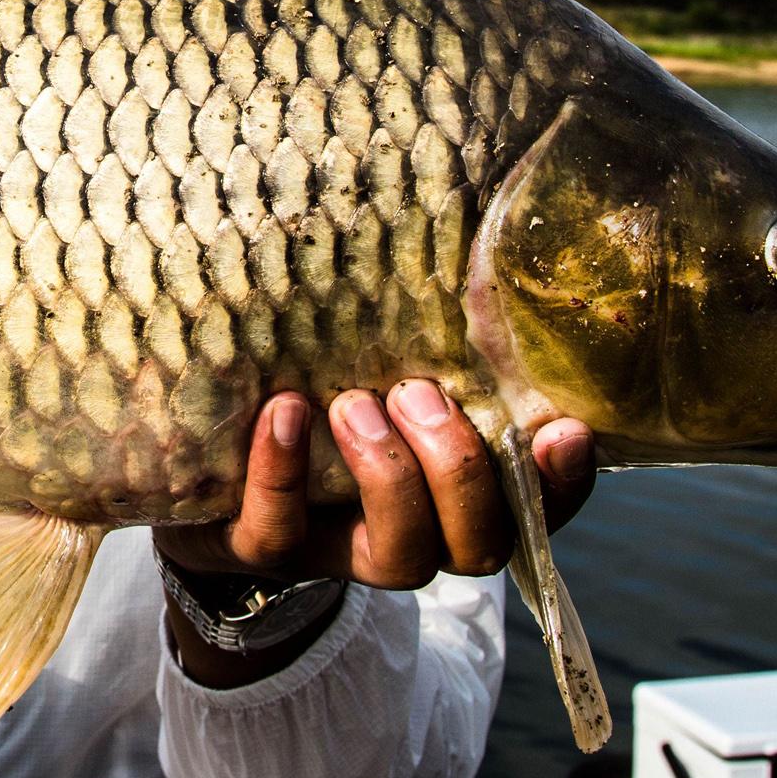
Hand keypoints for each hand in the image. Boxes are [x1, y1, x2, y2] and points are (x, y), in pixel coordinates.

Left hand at [153, 383, 596, 589]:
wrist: (212, 482)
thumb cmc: (320, 404)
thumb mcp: (378, 374)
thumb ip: (422, 339)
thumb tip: (458, 221)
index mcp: (457, 494)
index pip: (538, 505)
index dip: (561, 480)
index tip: (564, 427)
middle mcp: (417, 537)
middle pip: (481, 543)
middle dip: (460, 470)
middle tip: (417, 394)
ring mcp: (341, 552)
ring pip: (402, 556)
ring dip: (388, 476)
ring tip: (355, 403)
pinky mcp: (266, 550)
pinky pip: (279, 531)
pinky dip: (282, 470)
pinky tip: (283, 411)